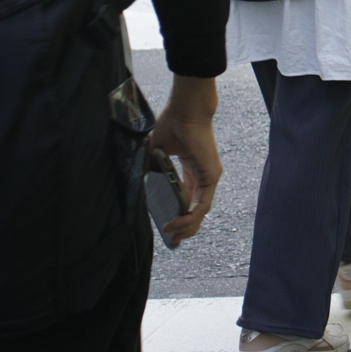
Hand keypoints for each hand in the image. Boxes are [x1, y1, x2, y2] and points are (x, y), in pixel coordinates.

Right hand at [148, 75, 220, 244]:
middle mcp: (201, 175)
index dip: (179, 216)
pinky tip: (178, 223)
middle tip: (173, 240)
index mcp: (189, 170)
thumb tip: (138, 187)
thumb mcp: (154, 155)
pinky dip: (191, 216)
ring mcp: (209, 176)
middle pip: (196, 209)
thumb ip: (149, 171)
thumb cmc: (171, 126)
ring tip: (173, 235)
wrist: (184, 111)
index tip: (167, 229)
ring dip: (187, 225)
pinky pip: (203, 203)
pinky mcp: (212, 175)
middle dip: (185, 227)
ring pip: (201, 210)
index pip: (187, 199)